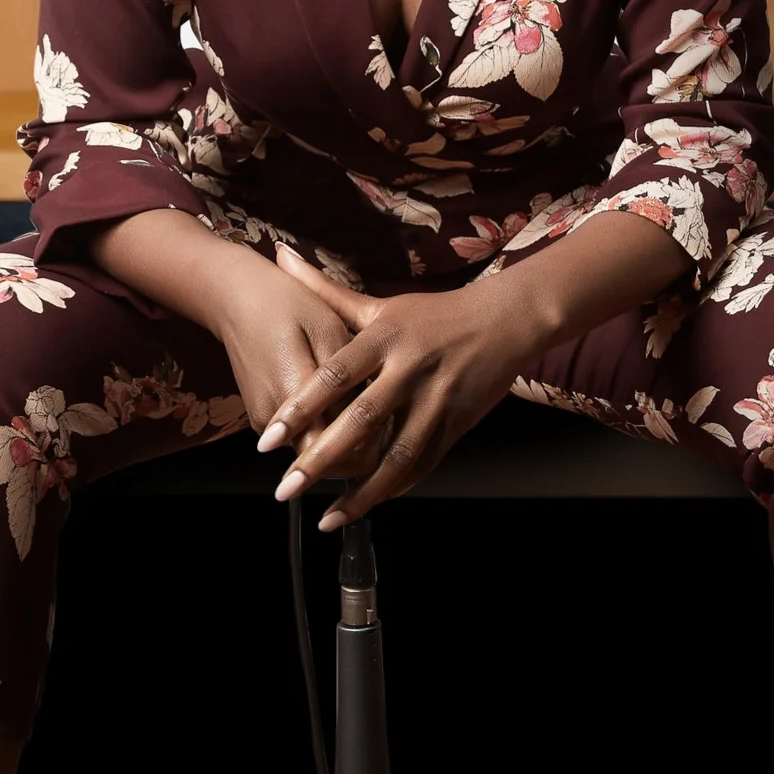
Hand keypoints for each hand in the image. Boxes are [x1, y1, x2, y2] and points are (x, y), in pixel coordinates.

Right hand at [204, 248, 384, 441]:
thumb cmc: (288, 305)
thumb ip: (348, 384)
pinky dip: (324, 430)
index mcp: (293, 397)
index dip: (370, 449)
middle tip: (386, 419)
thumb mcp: (328, 331)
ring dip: (341, 441)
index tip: (393, 426)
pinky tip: (339, 400)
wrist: (236, 297)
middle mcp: (273, 423)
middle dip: (359, 451)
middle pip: (329, 465)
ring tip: (364, 406)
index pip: (339, 456)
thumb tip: (374, 426)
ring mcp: (265, 424)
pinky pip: (301, 438)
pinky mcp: (263, 419)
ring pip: (315, 453)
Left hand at [259, 248, 548, 528]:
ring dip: (361, 492)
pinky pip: (423, 462)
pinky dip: (395, 487)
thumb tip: (280, 254)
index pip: (333, 378)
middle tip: (286, 490)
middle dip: (321, 461)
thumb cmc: (432, 313)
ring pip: (396, 455)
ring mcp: (437, 399)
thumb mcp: (380, 302)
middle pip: (361, 422)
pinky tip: (368, 504)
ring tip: (328, 518)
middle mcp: (410, 369)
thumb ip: (325, 289)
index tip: (267, 440)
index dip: (300, 410)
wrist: (506, 320)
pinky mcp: (457, 423)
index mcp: (384, 338)